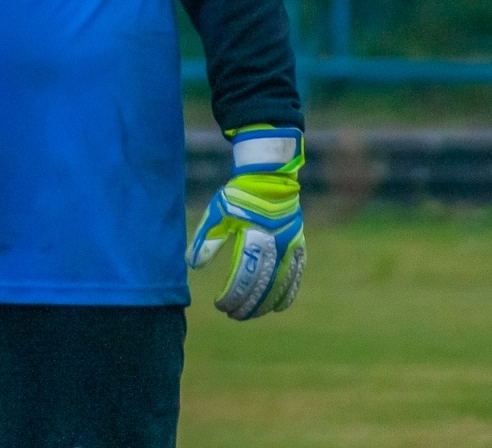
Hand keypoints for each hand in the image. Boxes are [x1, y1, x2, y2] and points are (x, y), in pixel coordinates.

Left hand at [186, 126, 304, 319]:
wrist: (269, 176)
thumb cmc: (239, 195)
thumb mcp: (218, 213)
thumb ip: (207, 239)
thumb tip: (193, 264)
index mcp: (254, 236)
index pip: (243, 276)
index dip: (232, 295)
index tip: (220, 305)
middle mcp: (275, 244)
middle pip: (263, 284)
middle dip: (248, 304)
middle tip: (233, 315)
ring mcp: (289, 245)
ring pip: (281, 283)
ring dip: (266, 303)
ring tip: (252, 315)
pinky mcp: (298, 244)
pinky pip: (297, 274)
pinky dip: (288, 292)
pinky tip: (279, 306)